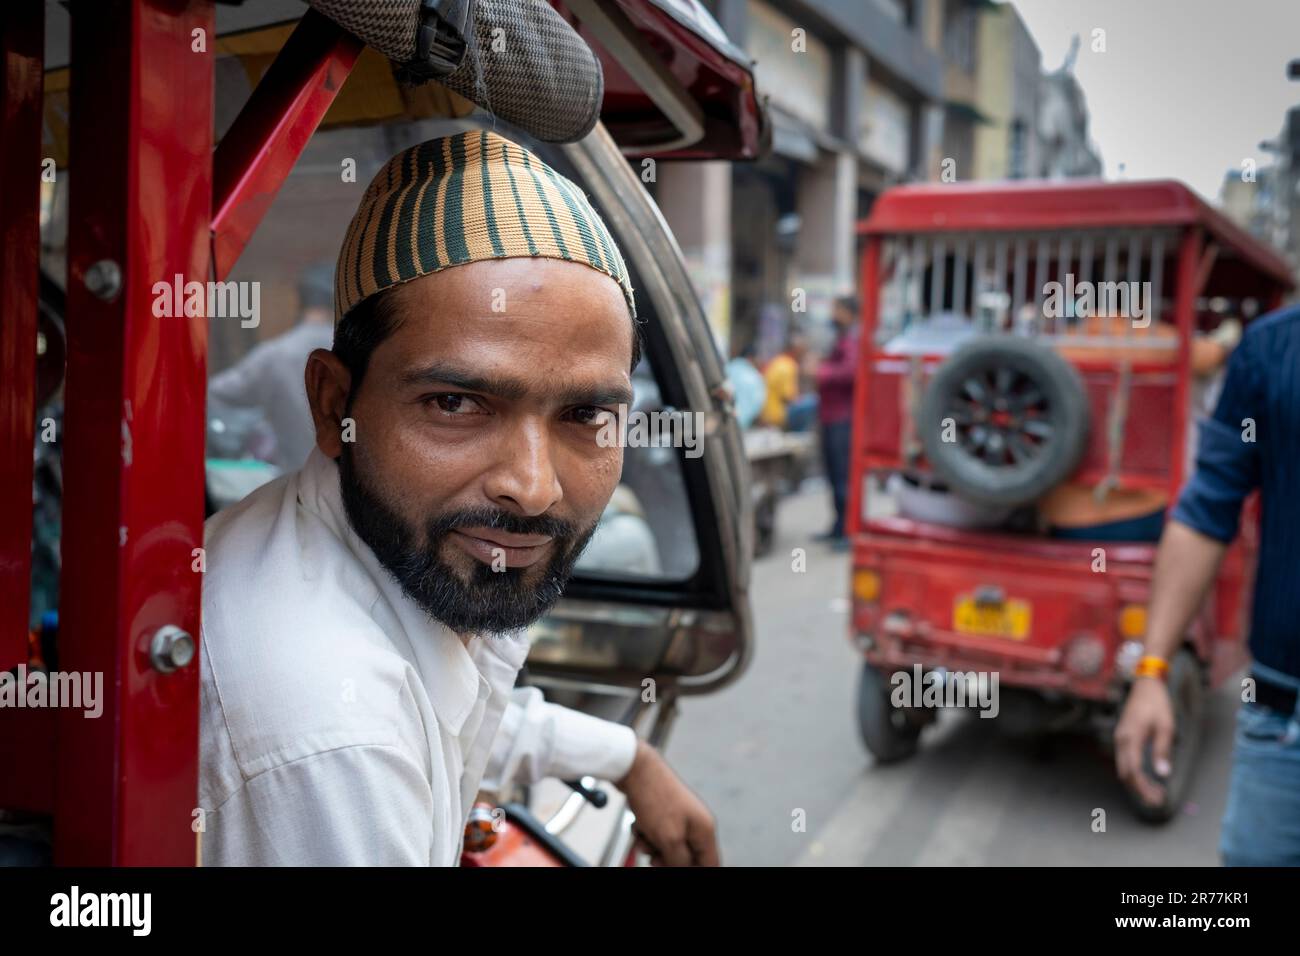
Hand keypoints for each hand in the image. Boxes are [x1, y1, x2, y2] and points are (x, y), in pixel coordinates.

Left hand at [617, 740, 718, 865]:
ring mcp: (679, 816)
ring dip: (652, 847)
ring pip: (668, 847)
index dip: (696, 872)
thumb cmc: (655, 799)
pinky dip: (646, 834)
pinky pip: (656, 834)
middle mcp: (695, 822)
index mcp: (705, 829)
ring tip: (642, 836)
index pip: (710, 863)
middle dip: (667, 860)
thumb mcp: (669, 839)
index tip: (673, 869)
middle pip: (686, 858)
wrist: (633, 767)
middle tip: (653, 859)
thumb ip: (680, 861)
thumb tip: (686, 869)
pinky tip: (638, 825)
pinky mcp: (663, 812)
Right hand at [1114, 677, 1174, 805]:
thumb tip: (1162, 773)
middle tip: (1158, 800)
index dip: (1144, 788)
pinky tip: (1148, 778)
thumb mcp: (1165, 726)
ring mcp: (1119, 739)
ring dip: (1137, 783)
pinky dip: (1135, 774)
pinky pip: (1125, 762)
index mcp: (1131, 738)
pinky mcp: (1122, 739)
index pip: (1133, 771)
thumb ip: (1162, 750)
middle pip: (1125, 774)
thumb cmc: (1157, 704)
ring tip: (1155, 792)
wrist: (1145, 686)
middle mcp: (1121, 740)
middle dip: (1140, 790)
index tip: (1157, 798)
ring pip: (1123, 769)